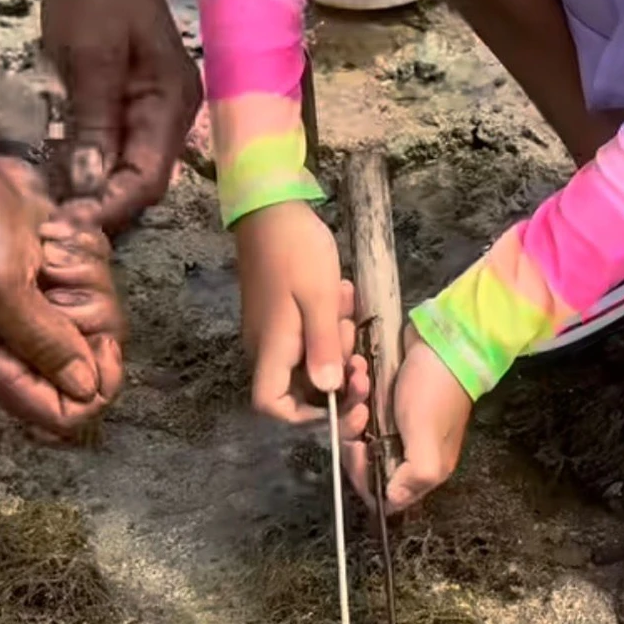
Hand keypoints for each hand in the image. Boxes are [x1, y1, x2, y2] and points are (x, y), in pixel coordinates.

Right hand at [0, 155, 123, 434]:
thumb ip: (42, 342)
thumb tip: (86, 391)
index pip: (61, 415)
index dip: (94, 388)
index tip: (102, 342)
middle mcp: (17, 349)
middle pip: (93, 362)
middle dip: (89, 313)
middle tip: (56, 278)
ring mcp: (39, 314)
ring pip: (103, 316)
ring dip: (87, 276)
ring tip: (48, 250)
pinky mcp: (56, 281)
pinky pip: (99, 281)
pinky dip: (86, 255)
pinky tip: (54, 235)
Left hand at [41, 0, 201, 230]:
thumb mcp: (90, 59)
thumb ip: (93, 123)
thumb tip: (89, 187)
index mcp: (171, 105)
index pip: (148, 178)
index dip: (110, 208)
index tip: (65, 227)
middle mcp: (172, 116)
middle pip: (142, 181)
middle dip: (102, 208)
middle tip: (51, 229)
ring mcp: (155, 111)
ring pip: (129, 170)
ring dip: (94, 193)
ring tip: (51, 213)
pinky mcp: (133, 105)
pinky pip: (116, 150)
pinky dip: (91, 169)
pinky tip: (58, 182)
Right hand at [237, 201, 357, 423]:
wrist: (271, 208)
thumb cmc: (295, 251)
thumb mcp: (319, 297)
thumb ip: (323, 346)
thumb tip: (329, 392)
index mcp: (271, 348)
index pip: (273, 405)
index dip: (305, 415)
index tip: (341, 397)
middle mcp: (266, 345)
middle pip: (300, 384)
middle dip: (336, 370)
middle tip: (357, 346)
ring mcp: (274, 328)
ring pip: (310, 356)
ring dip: (336, 339)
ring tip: (346, 304)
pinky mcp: (282, 312)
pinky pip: (309, 332)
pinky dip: (329, 321)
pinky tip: (340, 294)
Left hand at [341, 322, 472, 513]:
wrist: (444, 338)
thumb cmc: (436, 390)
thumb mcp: (427, 437)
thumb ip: (413, 475)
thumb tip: (391, 499)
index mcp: (421, 467)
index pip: (382, 493)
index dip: (363, 475)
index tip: (357, 447)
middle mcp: (405, 448)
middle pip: (364, 458)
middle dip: (354, 433)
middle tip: (360, 409)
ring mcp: (393, 420)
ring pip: (357, 426)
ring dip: (353, 402)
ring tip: (360, 379)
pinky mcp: (385, 395)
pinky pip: (359, 398)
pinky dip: (356, 384)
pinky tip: (359, 366)